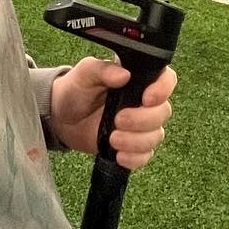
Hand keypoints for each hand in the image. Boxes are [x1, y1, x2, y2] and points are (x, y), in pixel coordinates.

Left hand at [48, 59, 175, 170]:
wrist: (62, 117)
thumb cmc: (76, 89)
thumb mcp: (85, 73)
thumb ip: (103, 69)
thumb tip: (124, 74)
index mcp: (138, 78)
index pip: (166, 80)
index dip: (163, 90)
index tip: (146, 99)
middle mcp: (144, 101)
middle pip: (163, 112)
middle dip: (143, 120)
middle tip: (118, 120)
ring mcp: (140, 125)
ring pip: (156, 136)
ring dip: (137, 141)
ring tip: (113, 139)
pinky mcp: (133, 145)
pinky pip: (145, 155)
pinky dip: (135, 158)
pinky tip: (119, 155)